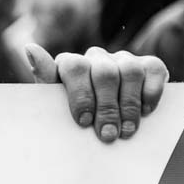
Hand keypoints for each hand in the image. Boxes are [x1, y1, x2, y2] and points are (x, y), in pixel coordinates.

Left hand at [25, 44, 167, 143]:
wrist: (105, 119)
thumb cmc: (75, 113)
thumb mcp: (56, 104)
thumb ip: (45, 80)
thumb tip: (30, 47)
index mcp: (71, 65)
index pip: (74, 66)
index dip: (80, 94)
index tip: (83, 122)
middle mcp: (97, 58)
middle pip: (105, 73)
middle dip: (107, 107)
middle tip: (107, 135)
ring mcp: (124, 59)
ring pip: (130, 71)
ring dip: (129, 105)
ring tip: (127, 131)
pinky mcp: (149, 66)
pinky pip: (152, 71)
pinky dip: (150, 93)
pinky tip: (145, 112)